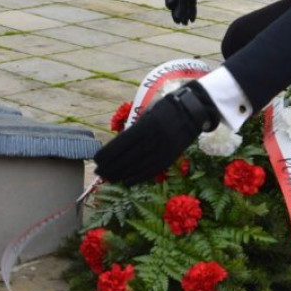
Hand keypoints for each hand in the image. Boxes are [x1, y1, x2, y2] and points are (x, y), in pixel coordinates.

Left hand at [94, 81, 219, 185]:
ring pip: (140, 165)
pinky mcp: (172, 156)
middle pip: (129, 156)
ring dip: (122, 173)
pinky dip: (139, 176)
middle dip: (112, 165)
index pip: (122, 143)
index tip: (97, 160)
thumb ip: (135, 129)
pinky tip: (127, 182)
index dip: (109, 153)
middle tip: (99, 172)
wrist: (193, 109)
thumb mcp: (148, 113)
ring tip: (109, 178)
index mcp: (146, 124)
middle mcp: (155, 138)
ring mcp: (165, 148)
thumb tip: (118, 147)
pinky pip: (153, 169)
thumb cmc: (165, 108)